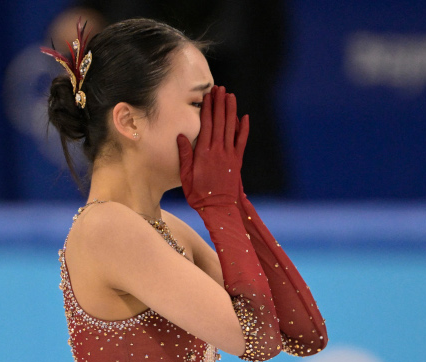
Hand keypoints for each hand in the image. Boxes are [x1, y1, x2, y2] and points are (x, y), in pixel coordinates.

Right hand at [177, 85, 249, 208]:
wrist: (218, 208)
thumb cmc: (198, 194)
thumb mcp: (184, 176)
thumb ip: (184, 155)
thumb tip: (181, 135)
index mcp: (203, 153)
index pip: (206, 124)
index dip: (207, 108)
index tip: (208, 95)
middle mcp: (217, 150)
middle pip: (219, 121)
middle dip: (219, 103)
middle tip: (220, 89)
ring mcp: (229, 155)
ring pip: (231, 127)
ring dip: (231, 110)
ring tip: (230, 96)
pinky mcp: (237, 161)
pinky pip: (242, 141)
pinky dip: (244, 128)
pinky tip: (244, 117)